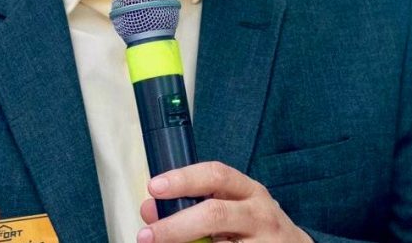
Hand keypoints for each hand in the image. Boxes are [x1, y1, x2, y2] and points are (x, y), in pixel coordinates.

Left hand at [137, 162, 311, 242]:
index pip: (215, 175)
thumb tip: (150, 209)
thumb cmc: (254, 225)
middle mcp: (259, 213)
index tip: (154, 187)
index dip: (183, 179)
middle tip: (147, 235)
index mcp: (248, 190)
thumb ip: (191, 204)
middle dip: (176, 226)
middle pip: (215, 214)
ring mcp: (265, 241)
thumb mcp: (230, 206)